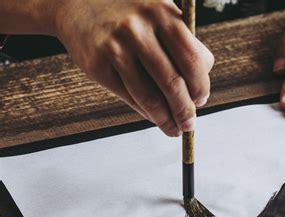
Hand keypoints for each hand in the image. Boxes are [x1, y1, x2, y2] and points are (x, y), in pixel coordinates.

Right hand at [54, 0, 213, 135]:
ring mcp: (115, 48)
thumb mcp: (159, 13)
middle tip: (190, 123)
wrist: (75, 0)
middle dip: (185, 109)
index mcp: (161, 13)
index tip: (201, 100)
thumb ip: (184, 44)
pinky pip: (128, 97)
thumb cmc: (129, 11)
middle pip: (172, 82)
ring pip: (149, 96)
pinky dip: (145, 113)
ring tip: (174, 129)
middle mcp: (137, 29)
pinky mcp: (96, 65)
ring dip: (166, 119)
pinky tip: (154, 118)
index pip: (192, 60)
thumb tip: (201, 88)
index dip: (201, 86)